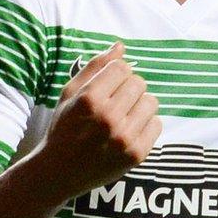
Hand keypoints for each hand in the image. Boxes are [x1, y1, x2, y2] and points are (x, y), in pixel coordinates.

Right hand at [31, 43, 160, 199]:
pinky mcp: (137, 154)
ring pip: (152, 102)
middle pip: (139, 83)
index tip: (108, 85)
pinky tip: (129, 130)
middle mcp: (108, 118)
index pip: (122, 68)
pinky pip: (157, 124)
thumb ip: (95, 67)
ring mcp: (124, 138)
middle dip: (128, 88)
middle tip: (115, 102)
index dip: (116, 74)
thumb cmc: (64, 127)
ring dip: (139, 105)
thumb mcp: (70, 93)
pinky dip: (146, 124)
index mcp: (89, 100)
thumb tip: (121, 46)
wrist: (59, 171)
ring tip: (123, 115)